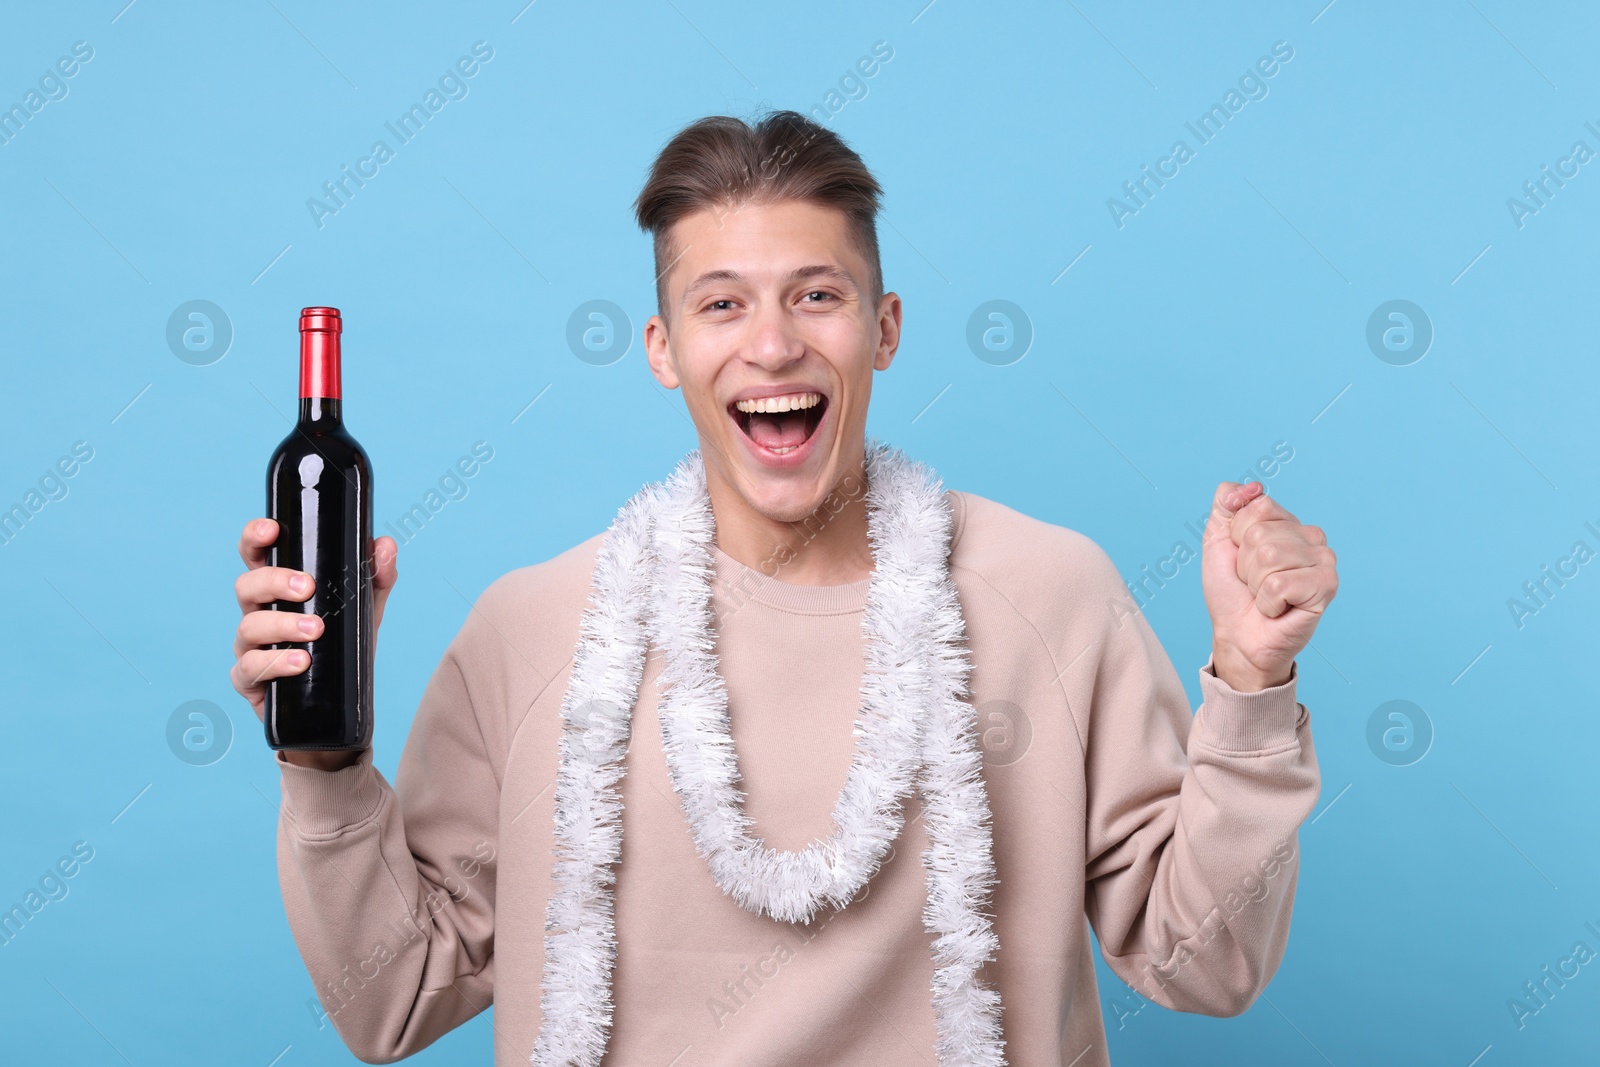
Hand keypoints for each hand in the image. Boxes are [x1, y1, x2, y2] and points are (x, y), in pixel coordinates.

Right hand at [230, 518, 398, 769]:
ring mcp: (250, 647)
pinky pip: (249, 669)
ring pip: (248, 627)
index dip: (254, 537)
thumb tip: (385, 544)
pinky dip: (275, 663)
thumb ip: (376, 576)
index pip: (256, 555)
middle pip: (246, 586)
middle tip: (306, 586)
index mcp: (278, 589)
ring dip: (281, 625)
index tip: (272, 529)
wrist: (339, 708)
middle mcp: (258, 613)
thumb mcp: (365, 609)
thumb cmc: (342, 646)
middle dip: (272, 581)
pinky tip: (301, 662)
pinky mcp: (250, 681)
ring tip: (315, 630)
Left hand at [1200, 482, 1337, 691]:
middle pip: (1262, 532)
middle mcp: (1312, 537)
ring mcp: (1324, 560)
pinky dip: (1267, 601)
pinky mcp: (1326, 587)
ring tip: (1264, 595)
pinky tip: (1277, 609)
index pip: (1259, 506)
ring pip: (1270, 556)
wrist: (1238, 635)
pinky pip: (1279, 583)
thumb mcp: (1218, 541)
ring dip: (1255, 583)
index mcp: (1288, 522)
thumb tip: (1250, 486)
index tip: (1241, 557)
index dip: (1238, 535)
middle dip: (1245, 563)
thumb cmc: (1231, 591)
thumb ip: (1226, 505)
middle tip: (1253, 583)